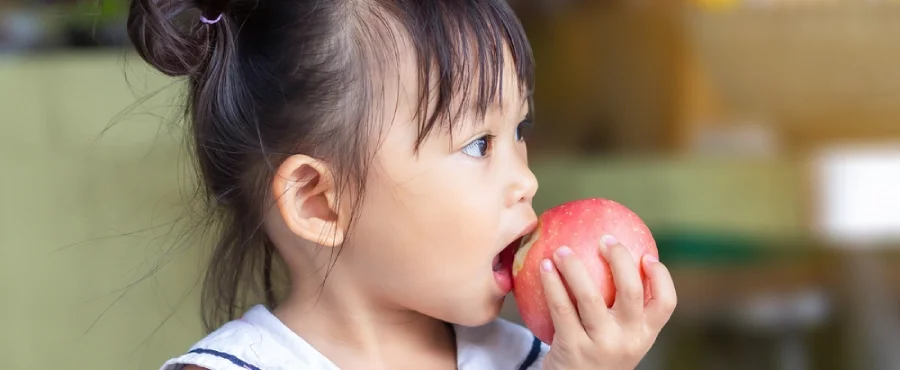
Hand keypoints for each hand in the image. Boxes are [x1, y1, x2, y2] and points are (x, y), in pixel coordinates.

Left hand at [540, 236, 676, 369]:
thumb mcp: (620, 339)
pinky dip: (552, 283)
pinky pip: (561, 307)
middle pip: (631, 291)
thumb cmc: (597, 354)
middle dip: (619, 258)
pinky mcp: (573, 348)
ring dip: (574, 267)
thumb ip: (623, 311)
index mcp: (645, 335)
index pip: (666, 303)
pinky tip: (543, 266)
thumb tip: (616, 257)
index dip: (661, 276)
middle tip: (604, 239)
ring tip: (562, 250)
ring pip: (590, 296)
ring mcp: (601, 344)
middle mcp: (628, 339)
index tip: (647, 255)